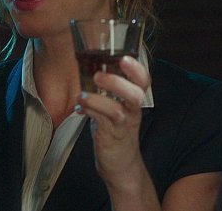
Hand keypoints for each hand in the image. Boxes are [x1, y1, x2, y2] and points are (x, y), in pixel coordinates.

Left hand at [76, 56, 149, 188]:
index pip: (143, 81)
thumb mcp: (112, 106)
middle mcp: (132, 111)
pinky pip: (103, 123)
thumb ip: (104, 89)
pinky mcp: (112, 137)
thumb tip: (83, 66)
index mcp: (133, 100)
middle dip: (118, 82)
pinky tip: (79, 109)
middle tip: (98, 75)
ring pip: (118, 110)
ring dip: (96, 100)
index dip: (137, 69)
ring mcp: (123, 125)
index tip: (124, 57)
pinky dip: (89, 112)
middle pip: (136, 94)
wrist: (120, 164)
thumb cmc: (113, 129)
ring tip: (81, 95)